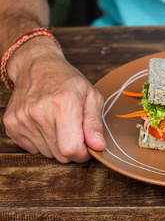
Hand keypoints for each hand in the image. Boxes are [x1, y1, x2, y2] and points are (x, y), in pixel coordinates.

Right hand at [3, 38, 105, 162]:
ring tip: (59, 123)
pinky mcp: (11, 124)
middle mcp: (39, 113)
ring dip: (57, 144)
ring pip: (47, 153)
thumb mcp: (91, 96)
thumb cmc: (68, 81)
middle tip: (75, 131)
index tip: (87, 145)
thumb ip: (95, 123)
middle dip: (72, 148)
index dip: (83, 153)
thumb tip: (98, 146)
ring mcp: (22, 119)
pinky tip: (45, 124)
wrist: (37, 66)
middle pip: (60, 154)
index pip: (71, 149)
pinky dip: (42, 141)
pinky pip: (32, 149)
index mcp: (63, 105)